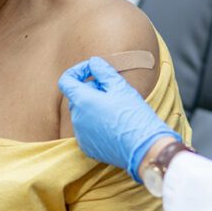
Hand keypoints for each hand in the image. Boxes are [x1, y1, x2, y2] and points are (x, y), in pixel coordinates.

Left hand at [58, 56, 179, 181]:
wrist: (145, 148)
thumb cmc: (134, 115)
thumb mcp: (121, 87)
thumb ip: (103, 71)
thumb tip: (93, 62)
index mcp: (82, 100)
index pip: (66, 80)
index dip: (78, 71)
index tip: (92, 71)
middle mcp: (76, 118)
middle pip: (77, 97)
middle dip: (92, 90)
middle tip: (115, 91)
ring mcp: (80, 135)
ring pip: (83, 113)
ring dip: (95, 107)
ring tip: (118, 110)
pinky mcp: (87, 147)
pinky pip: (87, 130)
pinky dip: (97, 124)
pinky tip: (115, 126)